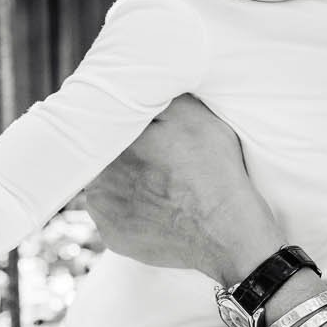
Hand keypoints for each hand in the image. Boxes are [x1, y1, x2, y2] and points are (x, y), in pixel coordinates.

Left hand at [78, 95, 280, 283]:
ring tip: (162, 185)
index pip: (109, 127)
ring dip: (126, 182)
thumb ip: (155, 97)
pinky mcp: (114, 239)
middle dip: (128, 155)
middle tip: (161, 159)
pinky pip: (116, 216)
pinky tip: (159, 208)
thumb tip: (135, 87)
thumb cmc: (214, 171)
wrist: (228, 233)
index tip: (150, 134)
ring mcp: (103, 212)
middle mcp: (98, 178)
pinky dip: (132, 211)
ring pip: (108, 186)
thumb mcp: (193, 115)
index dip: (129, 127)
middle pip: (106, 157)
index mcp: (112, 145)